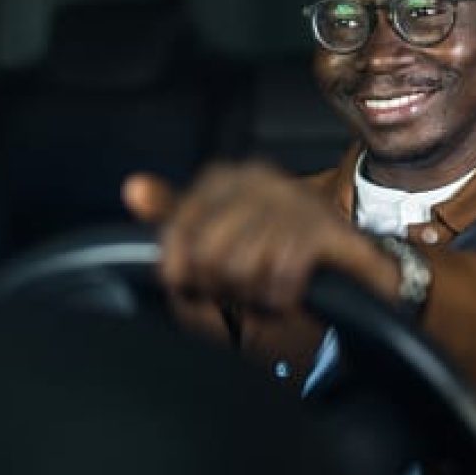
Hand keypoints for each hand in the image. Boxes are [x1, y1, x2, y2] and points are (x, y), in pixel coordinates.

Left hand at [123, 163, 400, 313]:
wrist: (342, 264)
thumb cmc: (268, 248)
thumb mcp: (213, 233)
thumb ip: (172, 214)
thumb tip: (132, 187)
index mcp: (225, 177)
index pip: (178, 227)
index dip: (178, 269)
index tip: (189, 285)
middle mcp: (258, 179)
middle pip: (207, 253)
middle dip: (220, 285)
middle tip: (237, 290)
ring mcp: (294, 201)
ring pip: (242, 266)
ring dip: (251, 294)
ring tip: (263, 289)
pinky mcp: (326, 230)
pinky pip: (281, 274)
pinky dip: (280, 296)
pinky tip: (285, 293)